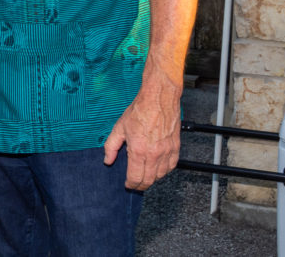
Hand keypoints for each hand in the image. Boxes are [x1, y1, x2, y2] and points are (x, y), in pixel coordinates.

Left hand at [102, 73, 182, 189]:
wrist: (159, 99)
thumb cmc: (139, 111)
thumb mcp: (119, 128)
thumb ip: (111, 146)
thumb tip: (108, 160)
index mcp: (138, 150)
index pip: (136, 177)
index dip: (131, 185)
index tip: (127, 185)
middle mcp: (154, 154)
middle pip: (149, 179)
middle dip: (141, 185)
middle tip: (135, 184)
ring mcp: (167, 151)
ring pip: (161, 175)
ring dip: (153, 179)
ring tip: (145, 177)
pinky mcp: (176, 147)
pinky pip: (172, 166)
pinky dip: (165, 171)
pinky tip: (158, 169)